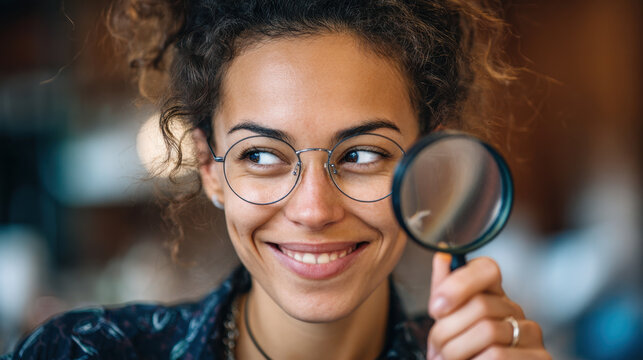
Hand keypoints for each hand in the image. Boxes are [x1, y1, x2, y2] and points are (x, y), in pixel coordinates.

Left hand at [426, 253, 550, 359]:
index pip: (487, 268)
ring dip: (456, 351)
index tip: (436, 308)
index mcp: (492, 296)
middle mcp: (515, 311)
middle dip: (446, 330)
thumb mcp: (449, 323)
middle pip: (480, 304)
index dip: (459, 283)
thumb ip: (444, 292)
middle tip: (436, 349)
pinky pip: (498, 355)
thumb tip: (442, 255)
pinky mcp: (541, 357)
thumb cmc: (464, 354)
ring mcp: (531, 334)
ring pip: (488, 331)